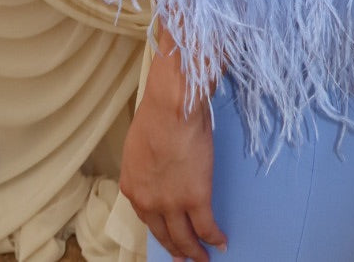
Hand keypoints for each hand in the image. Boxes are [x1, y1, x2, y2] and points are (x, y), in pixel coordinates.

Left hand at [119, 32, 227, 261]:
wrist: (172, 106)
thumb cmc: (157, 114)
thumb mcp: (138, 146)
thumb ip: (145, 167)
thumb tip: (158, 171)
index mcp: (132, 186)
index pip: (145, 216)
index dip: (158, 227)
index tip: (166, 235)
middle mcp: (148, 201)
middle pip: (163, 233)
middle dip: (175, 248)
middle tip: (183, 258)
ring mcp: (171, 203)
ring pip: (184, 237)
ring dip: (195, 251)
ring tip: (203, 258)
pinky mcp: (196, 198)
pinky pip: (206, 227)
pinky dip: (214, 238)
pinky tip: (221, 242)